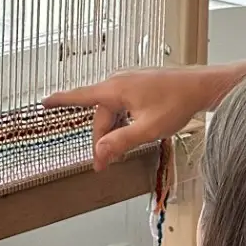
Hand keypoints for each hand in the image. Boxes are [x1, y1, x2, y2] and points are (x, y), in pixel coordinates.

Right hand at [44, 68, 217, 170]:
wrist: (201, 86)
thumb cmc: (177, 102)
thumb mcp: (148, 129)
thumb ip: (120, 142)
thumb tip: (99, 152)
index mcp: (114, 89)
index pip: (79, 96)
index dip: (59, 100)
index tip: (43, 102)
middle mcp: (118, 82)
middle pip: (100, 116)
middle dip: (102, 140)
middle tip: (106, 164)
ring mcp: (129, 81)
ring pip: (112, 112)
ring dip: (115, 131)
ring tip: (126, 148)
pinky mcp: (139, 84)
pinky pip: (122, 105)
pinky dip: (124, 121)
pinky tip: (136, 130)